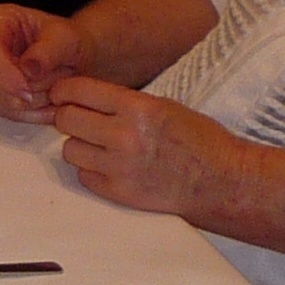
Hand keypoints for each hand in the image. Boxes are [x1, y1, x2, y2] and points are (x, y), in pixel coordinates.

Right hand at [0, 2, 88, 122]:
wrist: (74, 59)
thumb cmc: (69, 42)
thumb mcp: (67, 39)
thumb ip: (48, 51)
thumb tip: (28, 69)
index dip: (4, 72)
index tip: (27, 89)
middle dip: (29, 88)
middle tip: (58, 76)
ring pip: (0, 101)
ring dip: (34, 101)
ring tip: (56, 86)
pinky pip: (8, 114)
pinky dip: (33, 113)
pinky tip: (50, 101)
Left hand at [50, 76, 245, 217]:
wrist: (221, 181)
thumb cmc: (197, 139)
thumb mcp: (162, 106)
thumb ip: (121, 102)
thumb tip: (81, 98)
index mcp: (137, 108)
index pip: (78, 91)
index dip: (64, 91)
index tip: (62, 95)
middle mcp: (124, 136)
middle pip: (66, 120)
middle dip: (69, 118)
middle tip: (81, 121)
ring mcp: (120, 168)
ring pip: (70, 150)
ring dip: (80, 146)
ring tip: (101, 147)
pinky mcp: (120, 194)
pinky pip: (84, 177)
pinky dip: (92, 171)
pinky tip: (110, 167)